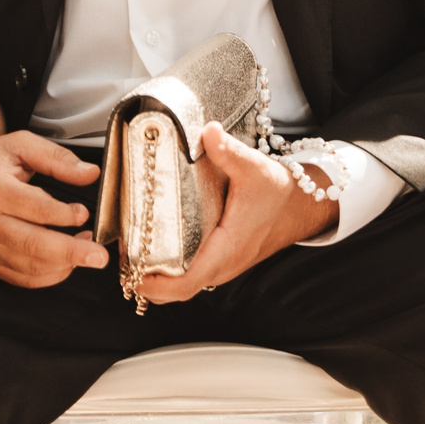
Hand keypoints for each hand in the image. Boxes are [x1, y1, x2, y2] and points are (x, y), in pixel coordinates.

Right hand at [0, 130, 108, 288]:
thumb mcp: (22, 145)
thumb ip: (57, 159)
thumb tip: (90, 174)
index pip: (34, 208)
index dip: (63, 214)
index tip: (85, 214)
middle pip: (31, 244)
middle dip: (70, 252)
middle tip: (99, 256)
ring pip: (28, 266)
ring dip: (64, 263)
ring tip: (88, 249)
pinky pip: (20, 277)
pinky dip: (48, 275)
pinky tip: (67, 262)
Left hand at [132, 124, 337, 304]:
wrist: (301, 205)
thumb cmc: (279, 191)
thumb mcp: (255, 168)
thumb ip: (229, 151)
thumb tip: (207, 132)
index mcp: (228, 248)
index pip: (187, 283)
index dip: (156, 285)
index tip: (133, 273)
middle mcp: (224, 265)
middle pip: (178, 292)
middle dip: (147, 283)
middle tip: (123, 259)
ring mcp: (223, 267)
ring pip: (184, 286)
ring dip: (157, 279)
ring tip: (132, 254)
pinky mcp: (222, 262)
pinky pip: (192, 276)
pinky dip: (170, 272)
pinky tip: (155, 251)